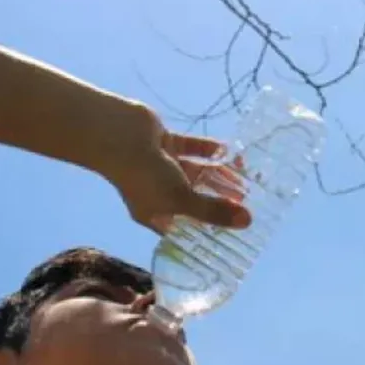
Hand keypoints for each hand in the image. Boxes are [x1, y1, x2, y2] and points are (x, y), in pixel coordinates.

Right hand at [99, 104, 250, 232]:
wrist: (117, 134)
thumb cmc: (144, 176)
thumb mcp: (181, 199)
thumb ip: (213, 210)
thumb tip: (247, 222)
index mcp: (156, 214)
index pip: (188, 228)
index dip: (210, 230)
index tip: (236, 230)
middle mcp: (158, 193)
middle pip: (196, 200)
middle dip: (220, 201)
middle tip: (248, 203)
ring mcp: (162, 167)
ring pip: (197, 174)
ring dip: (218, 176)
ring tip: (245, 179)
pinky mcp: (166, 143)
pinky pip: (193, 149)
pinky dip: (209, 150)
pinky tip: (229, 151)